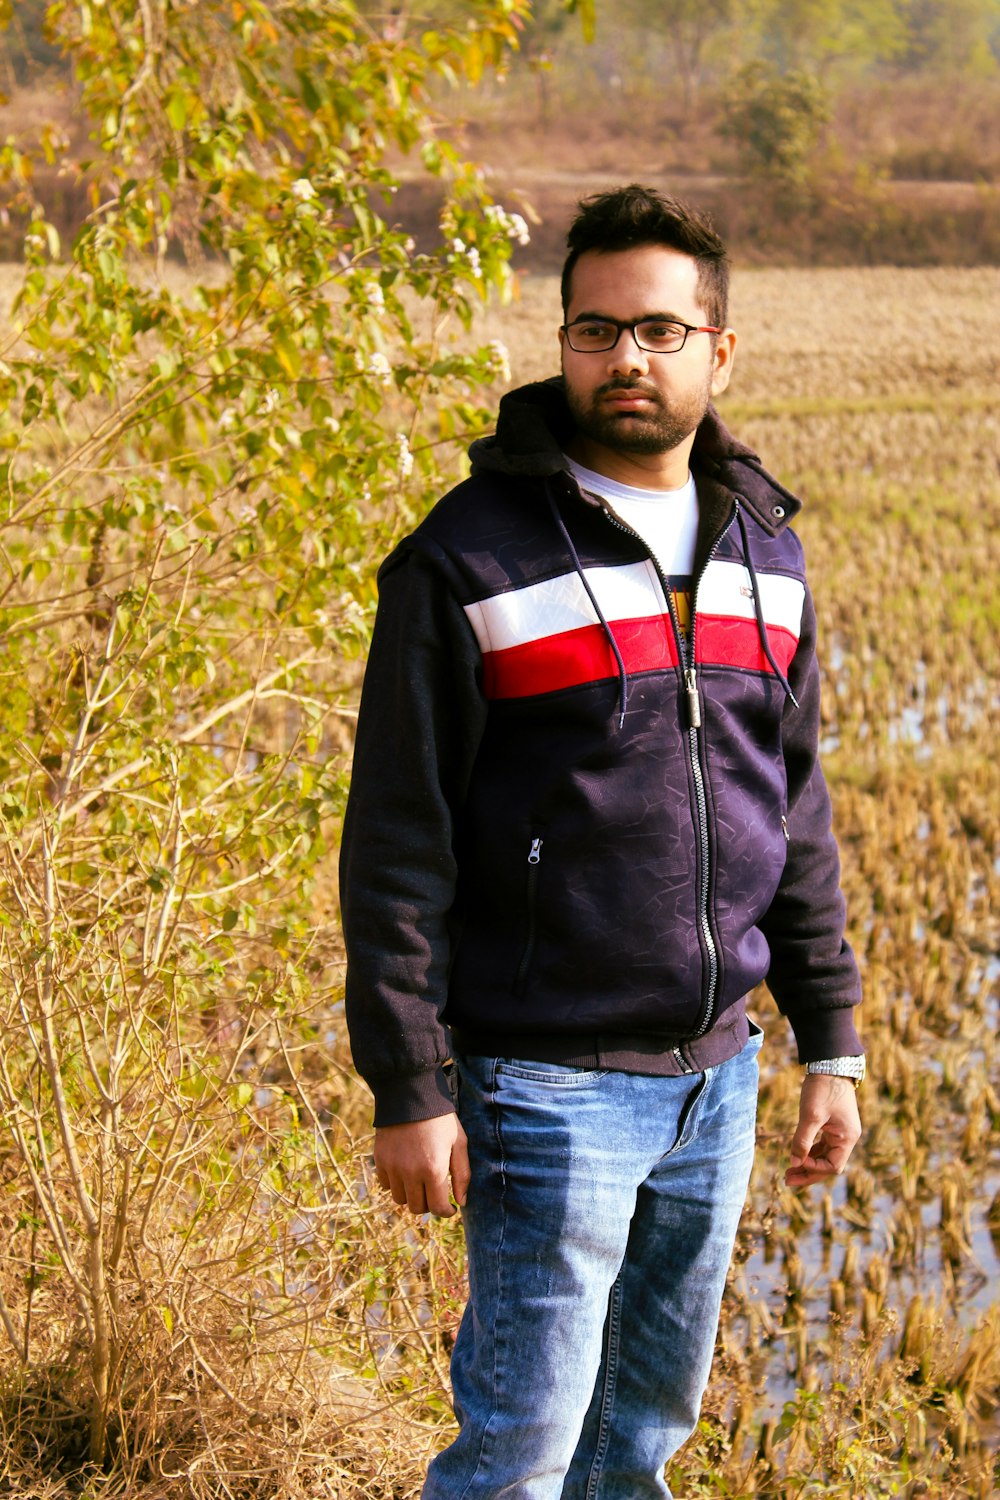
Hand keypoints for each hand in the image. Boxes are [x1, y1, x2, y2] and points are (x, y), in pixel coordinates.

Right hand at [373, 1113, 470, 1216]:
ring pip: (400, 1199)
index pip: (437, 1208)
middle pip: (417, 1208)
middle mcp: (411, 1173)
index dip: (446, 1212)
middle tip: (435, 1192)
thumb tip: (461, 1202)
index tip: (450, 1208)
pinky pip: (385, 1185)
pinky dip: (395, 1183)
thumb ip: (462, 1174)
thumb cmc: (440, 1119)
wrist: (411, 1095)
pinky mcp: (380, 1160)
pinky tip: (405, 1171)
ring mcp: (393, 1167)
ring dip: (411, 1195)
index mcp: (433, 1170)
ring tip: (419, 1181)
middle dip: (429, 1204)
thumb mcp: (458, 1143)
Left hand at [785, 1073, 861, 1189]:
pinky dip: (810, 1151)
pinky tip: (797, 1155)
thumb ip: (802, 1140)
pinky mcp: (833, 1125)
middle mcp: (847, 1138)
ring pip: (824, 1156)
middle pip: (828, 1164)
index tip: (796, 1161)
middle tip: (787, 1180)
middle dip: (808, 1172)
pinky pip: (822, 1145)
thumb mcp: (811, 1115)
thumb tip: (795, 1162)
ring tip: (789, 1171)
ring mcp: (841, 1132)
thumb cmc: (823, 1089)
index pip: (832, 1166)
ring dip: (808, 1163)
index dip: (814, 1168)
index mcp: (847, 1138)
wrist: (830, 1065)